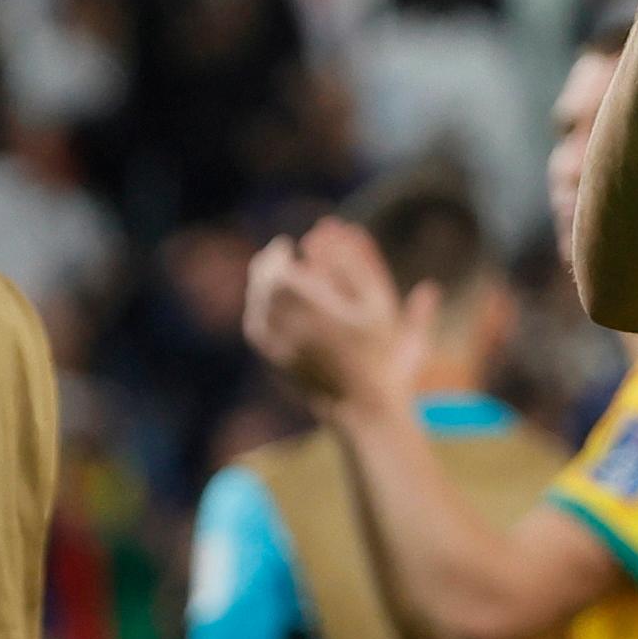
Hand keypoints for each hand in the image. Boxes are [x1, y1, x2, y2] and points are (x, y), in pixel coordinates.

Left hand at [244, 221, 404, 409]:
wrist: (365, 408)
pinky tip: (264, 307)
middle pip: (264, 288)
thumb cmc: (380, 356)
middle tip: (276, 257)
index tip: (287, 245)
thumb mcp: (381, 308)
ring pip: (257, 308)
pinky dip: (258, 313)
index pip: (282, 273)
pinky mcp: (275, 365)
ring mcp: (281, 349)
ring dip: (261, 288)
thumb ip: (361, 267)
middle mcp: (293, 329)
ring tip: (270, 278)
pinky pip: (256, 331)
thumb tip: (344, 230)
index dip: (279, 255)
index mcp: (318, 311)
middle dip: (267, 267)